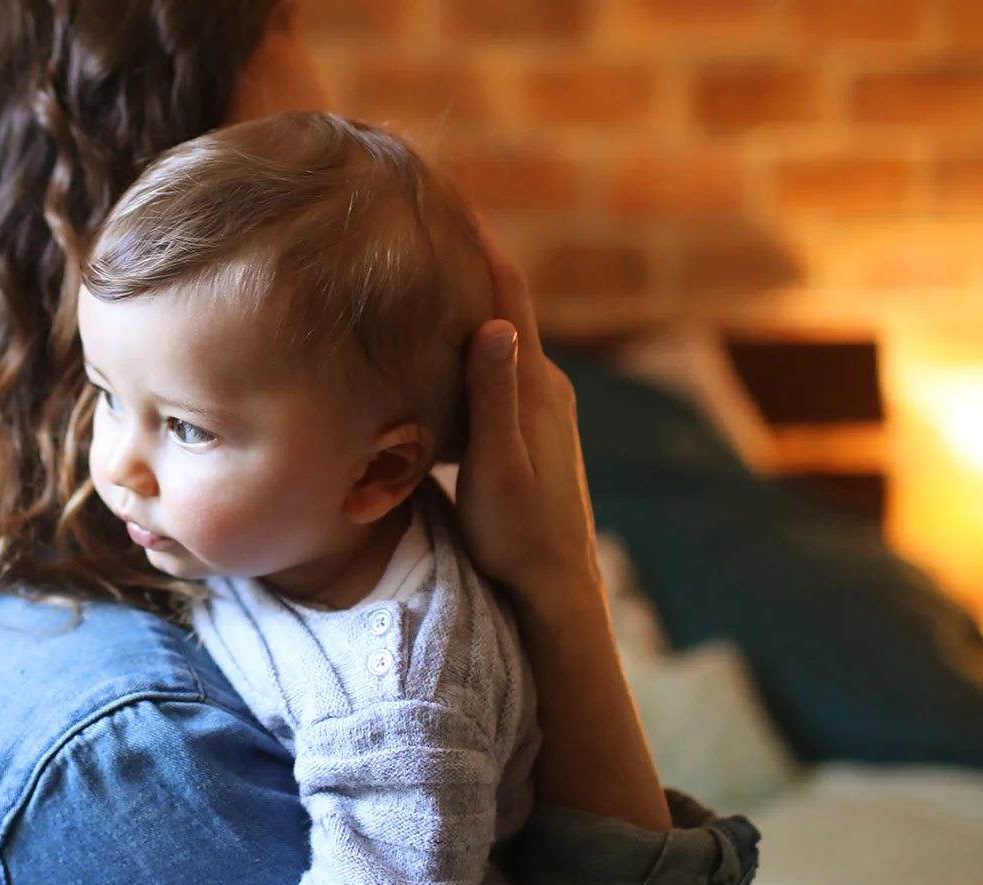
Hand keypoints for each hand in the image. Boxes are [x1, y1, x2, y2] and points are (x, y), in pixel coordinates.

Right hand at [455, 223, 602, 604]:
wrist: (556, 585)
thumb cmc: (518, 534)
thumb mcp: (497, 467)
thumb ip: (495, 397)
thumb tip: (494, 323)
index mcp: (535, 387)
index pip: (507, 296)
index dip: (482, 245)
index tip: (451, 200)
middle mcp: (546, 386)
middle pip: (504, 306)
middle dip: (470, 261)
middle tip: (425, 222)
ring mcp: (545, 407)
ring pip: (502, 339)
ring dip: (471, 302)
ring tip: (428, 271)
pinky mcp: (535, 428)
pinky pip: (501, 368)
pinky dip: (474, 343)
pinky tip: (447, 346)